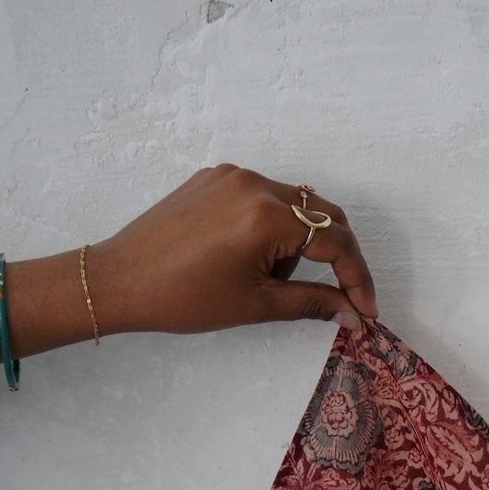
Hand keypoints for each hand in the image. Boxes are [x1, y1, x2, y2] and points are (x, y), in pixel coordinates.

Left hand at [0, 164, 379, 359]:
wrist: (121, 280)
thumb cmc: (184, 299)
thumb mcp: (256, 305)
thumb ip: (312, 303)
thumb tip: (352, 314)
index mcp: (266, 215)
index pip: (334, 240)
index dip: (357, 278)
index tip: (367, 309)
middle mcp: (254, 183)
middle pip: (322, 213)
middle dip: (336, 256)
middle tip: (340, 296)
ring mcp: (232, 175)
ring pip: (293, 205)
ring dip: (298, 243)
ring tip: (267, 279)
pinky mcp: (214, 176)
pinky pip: (262, 197)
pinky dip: (270, 228)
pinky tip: (246, 259)